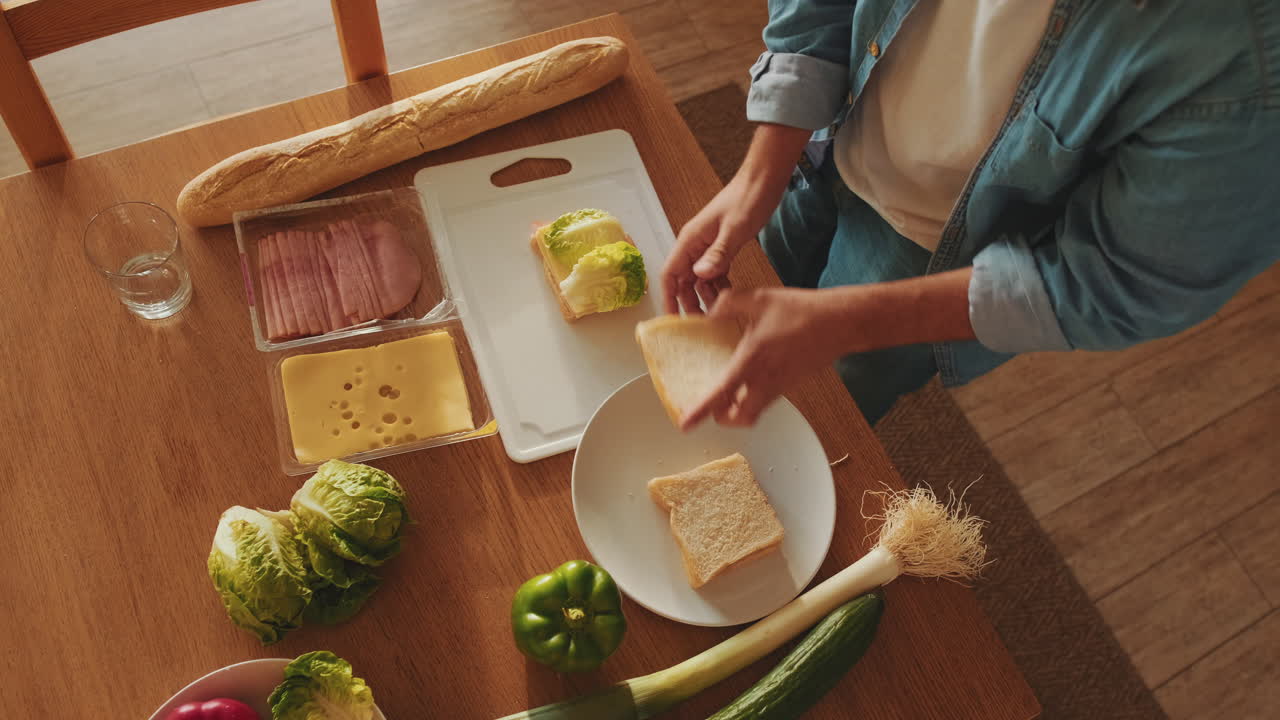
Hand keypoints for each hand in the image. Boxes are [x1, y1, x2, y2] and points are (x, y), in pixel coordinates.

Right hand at [661, 176, 767, 313]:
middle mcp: (695, 245)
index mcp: (691, 240)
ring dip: (706, 296)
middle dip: (689, 302)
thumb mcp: (734, 229)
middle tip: (701, 325)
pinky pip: (715, 273)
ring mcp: (708, 247)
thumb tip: (699, 276)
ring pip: (699, 279)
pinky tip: (729, 298)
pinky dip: (719, 286)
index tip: (672, 319)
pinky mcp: (722, 248)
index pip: (670, 273)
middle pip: (683, 281)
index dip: (668, 298)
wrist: (764, 179)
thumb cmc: (748, 198)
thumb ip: (718, 254)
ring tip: (718, 316)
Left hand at [680, 269, 978, 429]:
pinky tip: (747, 379)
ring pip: (754, 412)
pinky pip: (766, 400)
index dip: (701, 411)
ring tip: (725, 395)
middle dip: (722, 419)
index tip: (685, 424)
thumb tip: (709, 311)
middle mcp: (766, 380)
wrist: (840, 322)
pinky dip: (752, 398)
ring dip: (738, 410)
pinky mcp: (790, 384)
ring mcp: (780, 385)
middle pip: (740, 418)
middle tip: (710, 408)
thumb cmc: (801, 311)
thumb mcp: (759, 299)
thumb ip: (728, 304)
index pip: (722, 394)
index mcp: (753, 360)